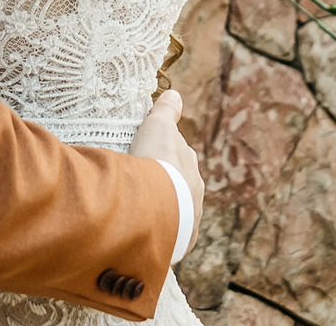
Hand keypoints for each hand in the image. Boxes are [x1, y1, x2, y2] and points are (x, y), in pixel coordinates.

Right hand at [129, 90, 202, 256]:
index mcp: (191, 167)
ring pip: (174, 211)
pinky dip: (159, 232)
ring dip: (161, 209)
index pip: (179, 157)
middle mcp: (195, 193)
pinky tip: (144, 231)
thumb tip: (175, 94)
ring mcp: (189, 219)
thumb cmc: (157, 161)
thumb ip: (166, 110)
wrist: (158, 203)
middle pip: (179, 185)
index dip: (164, 155)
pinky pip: (169, 235)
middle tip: (142, 183)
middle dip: (165, 184)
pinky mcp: (180, 242)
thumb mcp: (158, 127)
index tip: (149, 156)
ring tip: (140, 209)